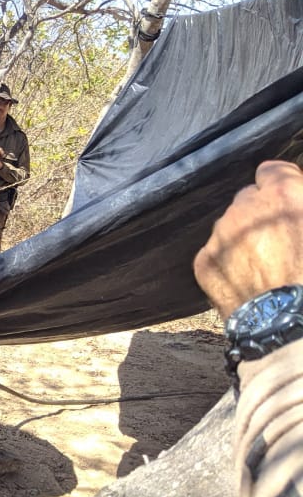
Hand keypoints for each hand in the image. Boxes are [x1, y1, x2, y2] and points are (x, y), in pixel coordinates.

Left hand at [194, 161, 302, 317]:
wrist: (291, 327)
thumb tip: (297, 202)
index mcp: (282, 196)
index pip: (272, 169)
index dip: (283, 184)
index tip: (289, 198)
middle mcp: (244, 209)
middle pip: (248, 198)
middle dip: (262, 212)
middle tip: (279, 238)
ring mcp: (219, 235)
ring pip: (229, 226)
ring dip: (243, 237)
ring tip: (264, 264)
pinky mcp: (204, 261)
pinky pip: (215, 252)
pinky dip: (228, 261)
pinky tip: (247, 280)